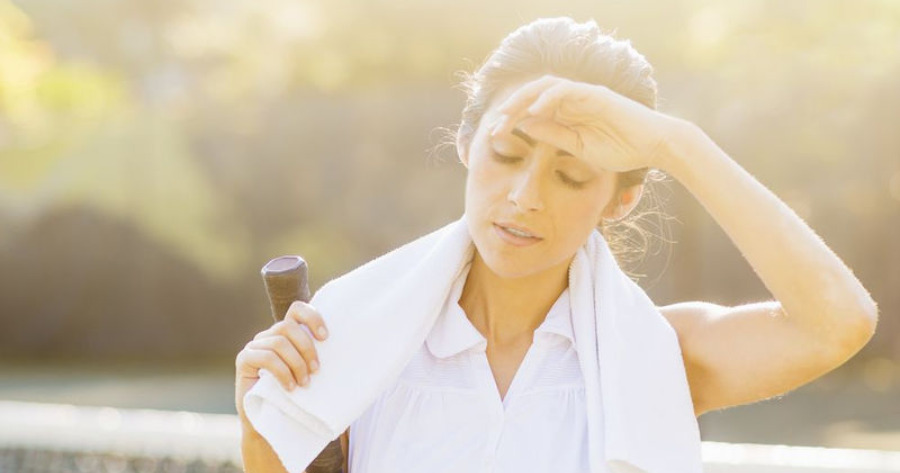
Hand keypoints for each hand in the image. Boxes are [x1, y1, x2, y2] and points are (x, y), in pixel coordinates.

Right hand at [235, 300, 328, 419]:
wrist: (272, 424)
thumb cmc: (297, 398)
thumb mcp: (311, 373)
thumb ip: (318, 358)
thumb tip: (349, 347)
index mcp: (286, 334)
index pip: (297, 310)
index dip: (312, 317)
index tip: (326, 337)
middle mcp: (268, 336)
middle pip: (288, 326)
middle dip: (306, 348)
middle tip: (317, 370)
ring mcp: (254, 346)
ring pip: (279, 342)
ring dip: (296, 363)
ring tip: (305, 383)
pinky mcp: (244, 360)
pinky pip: (266, 357)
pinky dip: (282, 372)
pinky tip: (290, 387)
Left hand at [491, 75, 680, 173]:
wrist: (655, 146)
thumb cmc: (622, 149)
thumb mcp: (579, 147)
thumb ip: (554, 135)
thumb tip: (525, 126)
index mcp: (569, 113)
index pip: (533, 110)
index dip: (512, 119)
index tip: (494, 134)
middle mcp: (574, 100)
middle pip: (535, 94)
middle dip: (512, 108)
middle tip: (494, 125)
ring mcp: (585, 95)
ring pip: (547, 87)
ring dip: (524, 99)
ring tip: (507, 114)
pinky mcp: (596, 95)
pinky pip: (567, 90)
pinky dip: (549, 98)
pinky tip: (535, 111)